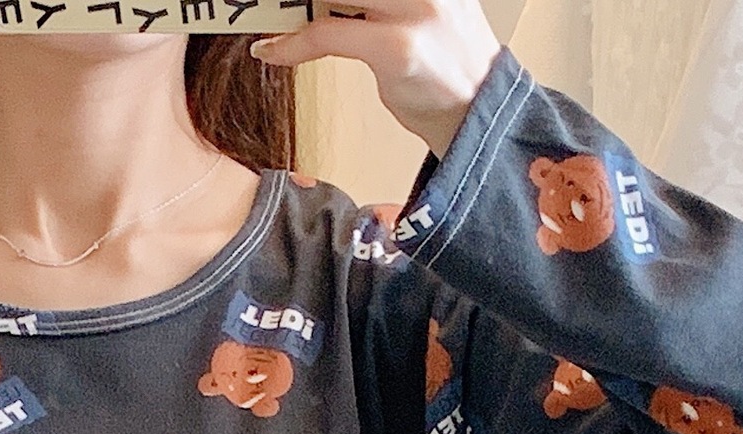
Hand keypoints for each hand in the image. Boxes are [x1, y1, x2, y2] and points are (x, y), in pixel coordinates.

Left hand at [251, 0, 502, 159]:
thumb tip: (318, 2)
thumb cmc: (441, 62)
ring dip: (290, 7)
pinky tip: (272, 51)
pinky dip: (292, 44)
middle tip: (265, 4)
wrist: (476, 112)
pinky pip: (327, 33)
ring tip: (266, 16)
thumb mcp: (415, 8)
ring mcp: (414, 7)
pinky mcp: (398, 46)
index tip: (295, 0)